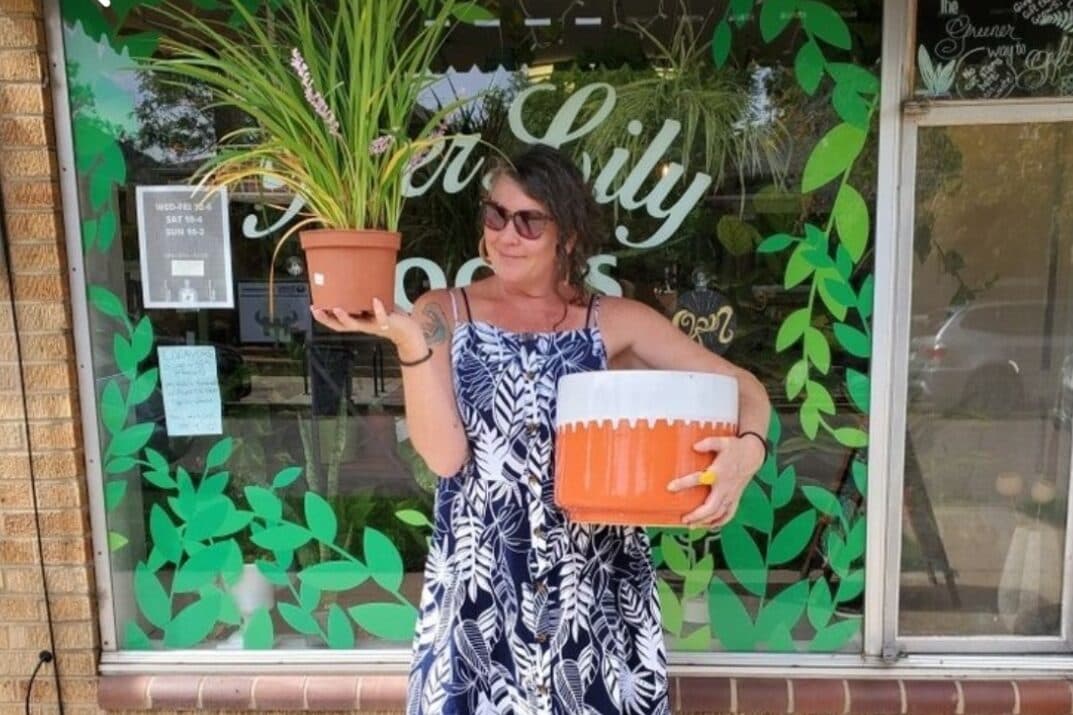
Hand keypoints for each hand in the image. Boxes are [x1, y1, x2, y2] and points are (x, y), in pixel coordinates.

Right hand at [310, 298, 424, 356]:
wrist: (408, 330)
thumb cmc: (389, 315)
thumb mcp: (374, 304)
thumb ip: (364, 295)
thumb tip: (354, 275)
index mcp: (358, 321)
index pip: (337, 322)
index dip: (324, 317)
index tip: (313, 307)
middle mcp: (363, 325)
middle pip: (341, 326)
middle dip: (328, 319)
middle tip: (317, 310)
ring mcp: (374, 325)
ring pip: (357, 325)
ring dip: (346, 318)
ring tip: (337, 308)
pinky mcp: (387, 323)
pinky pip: (382, 318)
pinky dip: (378, 309)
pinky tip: (375, 300)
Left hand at [666, 434, 766, 527]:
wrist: (753, 455)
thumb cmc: (735, 448)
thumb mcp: (722, 442)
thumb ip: (708, 443)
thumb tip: (694, 446)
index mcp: (718, 473)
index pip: (699, 479)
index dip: (684, 483)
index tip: (670, 487)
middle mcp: (725, 487)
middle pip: (711, 506)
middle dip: (697, 515)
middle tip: (683, 519)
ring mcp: (731, 495)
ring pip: (719, 513)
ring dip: (705, 521)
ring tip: (691, 525)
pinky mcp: (735, 498)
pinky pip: (729, 514)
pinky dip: (720, 522)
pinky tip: (710, 526)